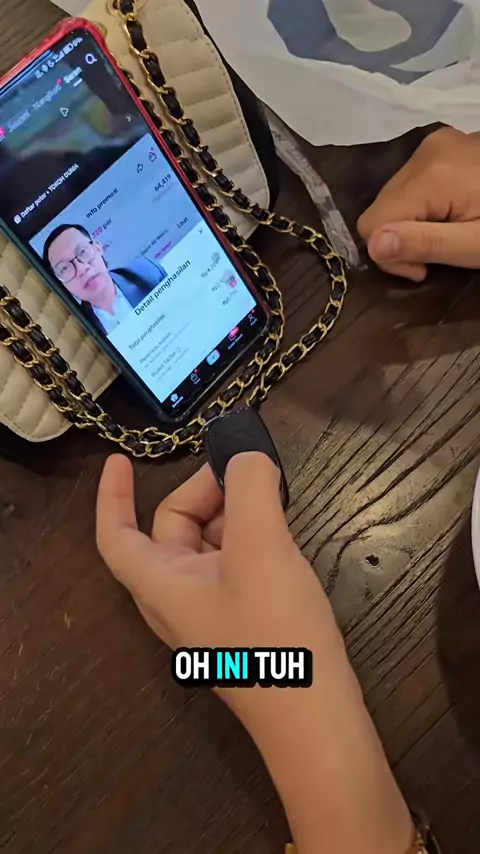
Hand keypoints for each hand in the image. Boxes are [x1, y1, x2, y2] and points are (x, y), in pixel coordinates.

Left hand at [97, 452, 412, 853]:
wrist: (314, 717)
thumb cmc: (274, 631)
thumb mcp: (261, 549)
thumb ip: (250, 490)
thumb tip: (247, 458)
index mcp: (161, 584)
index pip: (116, 536)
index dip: (112, 495)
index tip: (121, 460)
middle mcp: (177, 598)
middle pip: (172, 531)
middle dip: (202, 494)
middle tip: (244, 471)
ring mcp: (211, 613)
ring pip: (207, 546)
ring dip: (231, 514)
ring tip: (272, 496)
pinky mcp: (242, 622)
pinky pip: (233, 566)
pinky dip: (249, 538)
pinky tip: (282, 532)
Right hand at [357, 126, 479, 280]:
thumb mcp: (475, 245)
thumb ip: (424, 244)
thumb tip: (373, 245)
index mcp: (431, 174)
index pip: (372, 223)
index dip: (390, 254)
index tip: (423, 269)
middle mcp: (424, 151)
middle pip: (380, 208)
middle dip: (400, 238)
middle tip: (439, 255)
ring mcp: (433, 144)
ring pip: (391, 197)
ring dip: (410, 224)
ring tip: (447, 234)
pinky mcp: (441, 146)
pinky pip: (409, 184)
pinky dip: (420, 207)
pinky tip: (448, 215)